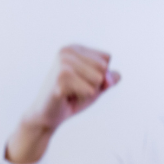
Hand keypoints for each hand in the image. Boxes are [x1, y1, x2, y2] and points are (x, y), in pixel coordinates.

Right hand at [7, 45, 120, 163]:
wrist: (48, 115)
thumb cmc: (72, 98)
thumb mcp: (96, 86)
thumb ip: (109, 79)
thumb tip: (115, 76)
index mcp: (75, 48)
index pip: (106, 58)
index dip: (100, 75)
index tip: (81, 80)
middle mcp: (67, 51)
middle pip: (103, 68)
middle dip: (95, 84)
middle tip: (76, 89)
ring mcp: (62, 64)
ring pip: (98, 79)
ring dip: (89, 92)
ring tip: (72, 93)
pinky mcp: (60, 79)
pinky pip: (90, 90)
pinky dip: (83, 98)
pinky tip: (67, 98)